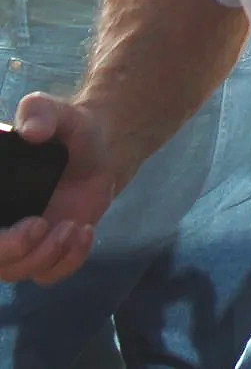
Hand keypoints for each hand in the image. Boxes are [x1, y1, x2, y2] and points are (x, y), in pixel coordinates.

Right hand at [0, 93, 116, 282]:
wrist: (99, 149)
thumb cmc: (66, 129)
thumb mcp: (53, 112)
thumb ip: (39, 113)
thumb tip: (32, 132)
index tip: (27, 222)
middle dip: (13, 251)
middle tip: (43, 225)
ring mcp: (18, 240)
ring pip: (15, 272)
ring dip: (45, 256)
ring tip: (73, 225)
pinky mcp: (47, 251)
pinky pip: (47, 275)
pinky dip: (67, 262)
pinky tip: (85, 231)